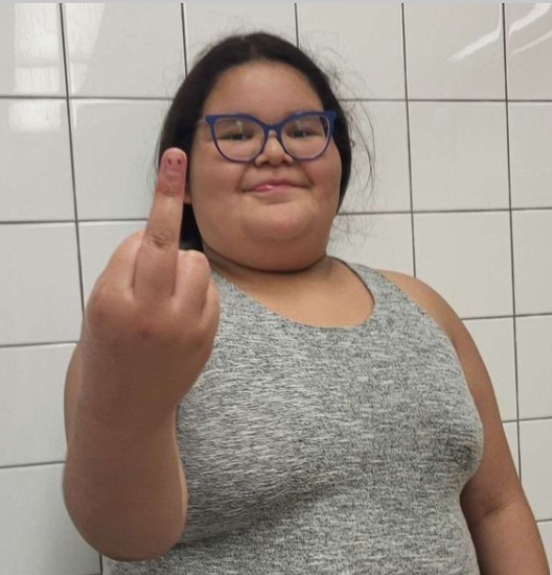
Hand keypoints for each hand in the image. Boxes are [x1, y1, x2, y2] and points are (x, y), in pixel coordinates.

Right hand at [79, 148, 219, 427]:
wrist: (126, 410)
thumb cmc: (106, 352)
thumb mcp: (98, 309)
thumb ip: (126, 270)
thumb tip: (159, 237)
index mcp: (110, 303)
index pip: (135, 241)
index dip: (155, 203)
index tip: (174, 160)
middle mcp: (148, 313)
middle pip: (168, 243)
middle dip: (170, 199)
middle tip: (175, 160)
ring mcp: (183, 327)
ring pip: (196, 262)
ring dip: (182, 263)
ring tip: (166, 289)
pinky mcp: (207, 336)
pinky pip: (210, 289)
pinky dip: (197, 288)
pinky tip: (182, 310)